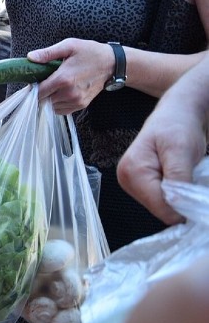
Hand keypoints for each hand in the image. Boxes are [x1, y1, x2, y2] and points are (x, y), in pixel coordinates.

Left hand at [28, 38, 113, 114]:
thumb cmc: (90, 52)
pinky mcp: (81, 105)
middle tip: (42, 82)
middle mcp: (69, 93)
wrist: (112, 64)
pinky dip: (57, 104)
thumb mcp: (69, 46)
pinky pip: (62, 110)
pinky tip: (59, 93)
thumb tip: (30, 57)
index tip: (32, 82)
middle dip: (40, 93)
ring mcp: (76, 101)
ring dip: (48, 99)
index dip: (32, 88)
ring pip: (51, 107)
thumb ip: (48, 53)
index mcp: (63, 79)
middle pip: (43, 100)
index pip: (39, 92)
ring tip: (53, 87)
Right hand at [118, 86, 206, 224]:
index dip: (183, 205)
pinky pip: (160, 200)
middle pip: (158, 208)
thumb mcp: (181, 150)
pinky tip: (177, 178)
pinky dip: (173, 194)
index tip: (196, 192)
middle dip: (179, 199)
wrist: (176, 114)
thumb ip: (177, 178)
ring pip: (160, 206)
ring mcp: (130, 183)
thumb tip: (176, 207)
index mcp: (132, 171)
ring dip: (177, 197)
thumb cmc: (178, 127)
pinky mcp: (138, 184)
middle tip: (190, 177)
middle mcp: (125, 179)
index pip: (159, 206)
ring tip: (184, 175)